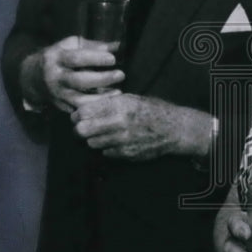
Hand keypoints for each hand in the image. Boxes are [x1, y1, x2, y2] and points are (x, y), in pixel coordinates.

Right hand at [21, 37, 124, 112]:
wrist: (32, 77)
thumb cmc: (59, 56)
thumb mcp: (71, 45)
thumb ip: (94, 46)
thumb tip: (117, 46)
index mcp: (56, 58)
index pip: (76, 59)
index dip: (95, 58)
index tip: (113, 59)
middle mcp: (55, 77)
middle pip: (79, 80)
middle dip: (102, 78)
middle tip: (121, 75)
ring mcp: (57, 94)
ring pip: (79, 100)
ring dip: (101, 98)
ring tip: (118, 92)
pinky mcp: (60, 106)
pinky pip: (79, 110)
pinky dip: (95, 107)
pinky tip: (108, 103)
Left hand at [70, 93, 213, 160]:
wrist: (174, 129)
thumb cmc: (152, 110)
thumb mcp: (131, 98)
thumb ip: (109, 102)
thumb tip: (85, 106)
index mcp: (119, 105)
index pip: (84, 111)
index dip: (76, 114)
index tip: (77, 116)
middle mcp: (119, 122)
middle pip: (82, 130)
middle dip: (78, 129)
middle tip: (81, 128)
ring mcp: (123, 140)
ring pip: (91, 143)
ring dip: (92, 139)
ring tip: (100, 134)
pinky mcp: (127, 153)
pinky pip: (105, 152)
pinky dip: (106, 147)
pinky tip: (114, 141)